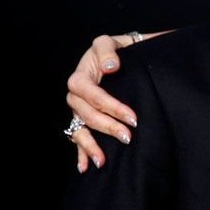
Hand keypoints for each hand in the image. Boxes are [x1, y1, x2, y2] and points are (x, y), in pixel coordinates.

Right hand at [66, 34, 140, 172]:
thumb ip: (109, 50)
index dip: (110, 106)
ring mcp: (77, 106)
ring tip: (103, 161)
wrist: (119, 56)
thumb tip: (110, 66)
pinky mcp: (81, 117)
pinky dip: (80, 152)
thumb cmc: (121, 49)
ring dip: (90, 145)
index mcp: (83, 72)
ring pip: (79, 128)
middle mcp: (76, 91)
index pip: (90, 92)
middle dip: (107, 126)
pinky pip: (76, 136)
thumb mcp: (116, 42)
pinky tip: (85, 167)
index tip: (132, 117)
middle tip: (129, 137)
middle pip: (85, 113)